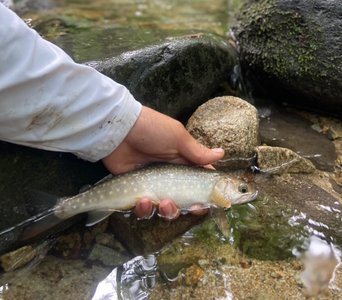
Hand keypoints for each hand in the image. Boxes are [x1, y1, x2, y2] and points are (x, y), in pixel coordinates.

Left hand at [102, 106, 223, 219]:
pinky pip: (144, 209)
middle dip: (188, 208)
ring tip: (161, 202)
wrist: (118, 131)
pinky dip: (144, 209)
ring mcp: (153, 185)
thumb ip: (197, 151)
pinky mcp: (136, 192)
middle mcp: (171, 176)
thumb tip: (222, 154)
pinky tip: (141, 200)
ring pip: (166, 209)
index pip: (201, 183)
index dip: (206, 196)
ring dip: (167, 211)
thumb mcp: (177, 138)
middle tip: (188, 207)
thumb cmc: (151, 130)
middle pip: (185, 201)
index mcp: (184, 163)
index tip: (207, 203)